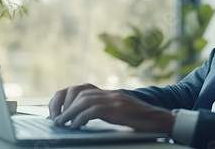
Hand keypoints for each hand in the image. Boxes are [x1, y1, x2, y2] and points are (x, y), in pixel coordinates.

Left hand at [48, 83, 173, 133]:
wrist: (159, 120)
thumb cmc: (140, 120)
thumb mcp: (119, 112)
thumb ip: (104, 110)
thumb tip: (81, 118)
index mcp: (108, 93)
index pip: (81, 88)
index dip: (66, 97)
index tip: (57, 111)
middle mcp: (109, 93)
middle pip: (79, 91)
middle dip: (63, 104)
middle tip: (56, 119)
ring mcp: (114, 100)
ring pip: (84, 100)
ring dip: (69, 112)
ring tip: (61, 123)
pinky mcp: (118, 109)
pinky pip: (93, 110)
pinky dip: (80, 118)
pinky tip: (76, 126)